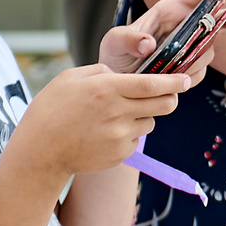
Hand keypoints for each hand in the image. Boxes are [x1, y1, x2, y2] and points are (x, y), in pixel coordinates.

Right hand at [9, 63, 196, 181]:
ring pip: (150, 123)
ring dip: (144, 116)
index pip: (152, 84)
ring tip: (119, 115)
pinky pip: (136, 140)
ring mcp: (120, 136)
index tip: (186, 79)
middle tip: (169, 94)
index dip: (173, 82)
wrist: (39, 152)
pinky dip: (130, 134)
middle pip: (162, 105)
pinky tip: (107, 132)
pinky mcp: (119, 154)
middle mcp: (118, 112)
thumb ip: (101, 72)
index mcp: (107, 89)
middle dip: (171, 98)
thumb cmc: (51, 110)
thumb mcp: (71, 78)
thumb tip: (120, 74)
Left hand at [99, 0, 225, 80]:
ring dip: (196, 59)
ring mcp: (192, 48)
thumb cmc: (115, 54)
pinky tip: (171, 80)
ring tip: (169, 68)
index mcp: (169, 10)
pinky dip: (188, 77)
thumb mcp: (114, 41)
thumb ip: (128, 39)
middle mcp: (186, 27)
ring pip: (208, 50)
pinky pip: (199, 72)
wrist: (117, 82)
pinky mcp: (191, 69)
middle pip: (218, 18)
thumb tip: (148, 45)